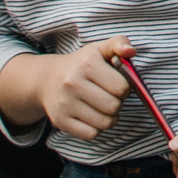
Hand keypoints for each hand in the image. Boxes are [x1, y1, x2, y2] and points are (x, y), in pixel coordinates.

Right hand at [0, 35, 133, 140]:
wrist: (46, 80)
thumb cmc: (80, 65)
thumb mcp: (99, 49)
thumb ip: (119, 43)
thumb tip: (131, 51)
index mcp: (86, 64)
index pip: (121, 87)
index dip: (125, 89)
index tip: (118, 86)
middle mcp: (73, 83)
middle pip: (113, 106)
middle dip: (118, 104)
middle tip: (111, 99)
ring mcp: (64, 104)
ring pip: (104, 123)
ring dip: (110, 119)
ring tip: (104, 110)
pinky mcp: (60, 121)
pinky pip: (91, 134)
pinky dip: (97, 129)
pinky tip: (93, 118)